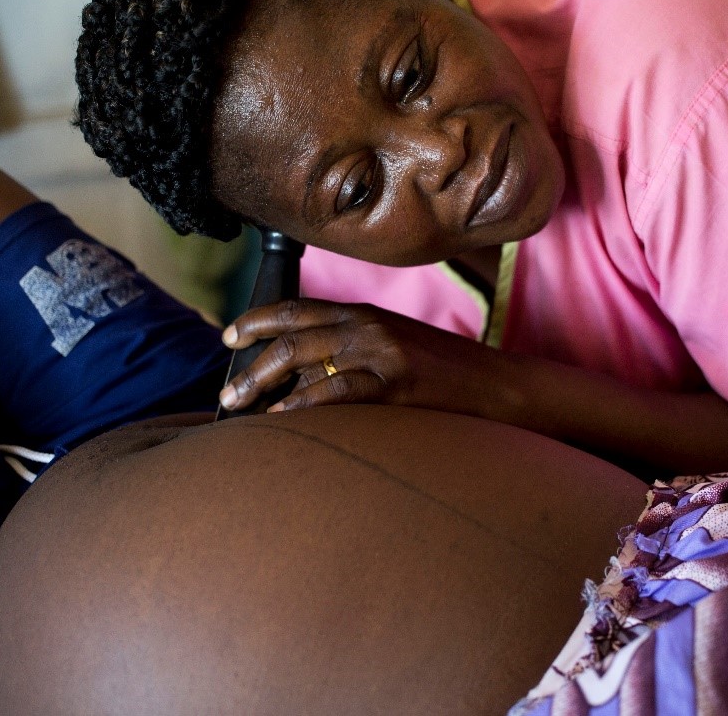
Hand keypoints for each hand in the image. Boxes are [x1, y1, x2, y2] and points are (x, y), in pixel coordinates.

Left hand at [217, 298, 499, 414]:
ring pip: (304, 358)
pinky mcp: (397, 383)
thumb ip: (353, 351)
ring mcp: (383, 352)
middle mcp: (369, 325)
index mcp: (367, 314)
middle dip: (250, 363)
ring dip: (262, 383)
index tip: (228, 338)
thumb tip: (298, 377)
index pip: (298, 308)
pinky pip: (337, 392)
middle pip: (291, 334)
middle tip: (226, 394)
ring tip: (239, 408)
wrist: (500, 386)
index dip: (257, 320)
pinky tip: (281, 419)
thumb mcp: (396, 348)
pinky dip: (302, 406)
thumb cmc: (446, 375)